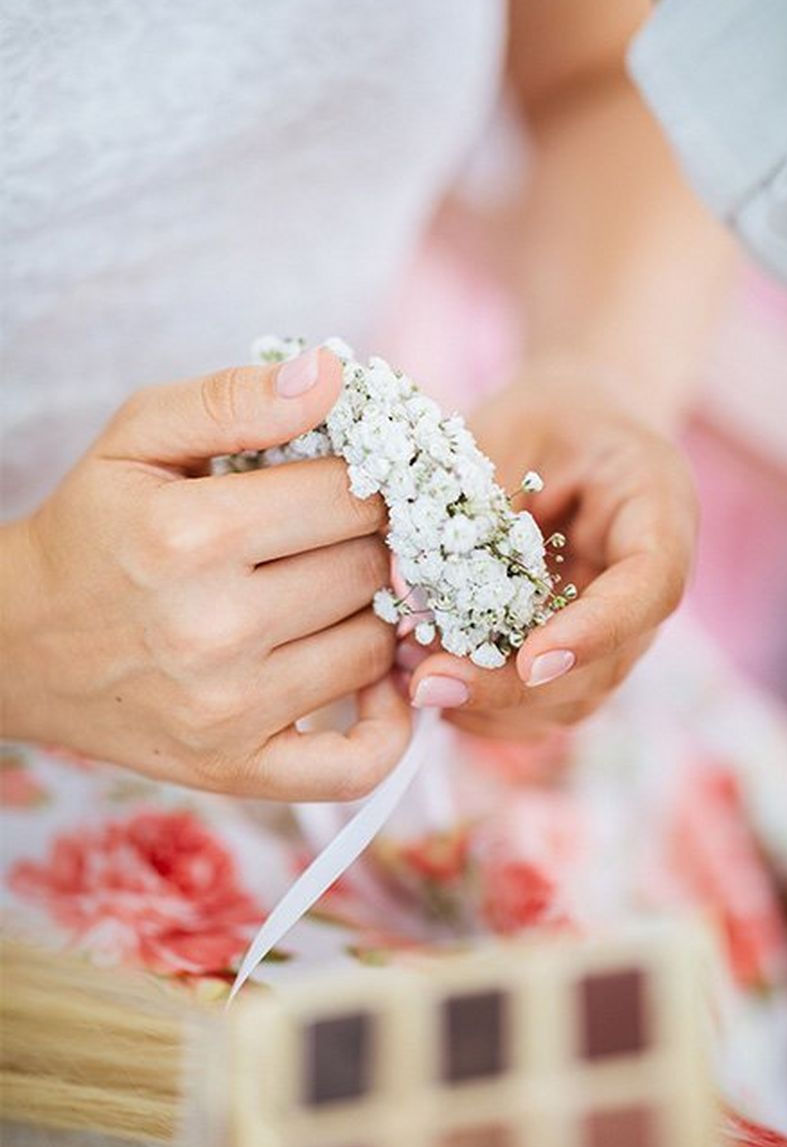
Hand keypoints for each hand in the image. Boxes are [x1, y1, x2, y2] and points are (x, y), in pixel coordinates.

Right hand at [1, 347, 410, 798]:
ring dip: (374, 616)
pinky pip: (362, 763)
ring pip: (377, 649)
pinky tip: (374, 679)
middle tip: (345, 535)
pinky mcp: (239, 770)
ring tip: (337, 592)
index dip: (369, 480)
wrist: (23, 644)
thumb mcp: (138, 436)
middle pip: (369, 570)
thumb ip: (234, 398)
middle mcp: (214, 630)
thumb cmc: (93, 529)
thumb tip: (333, 375)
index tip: (355, 481)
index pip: (352, 496)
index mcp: (192, 535)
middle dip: (371, 543)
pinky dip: (391, 722)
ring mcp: (230, 712)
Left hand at [401, 362, 696, 738]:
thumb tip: (404, 577)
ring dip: (491, 707)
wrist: (574, 430)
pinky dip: (482, 708)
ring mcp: (614, 633)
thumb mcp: (513, 428)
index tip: (530, 659)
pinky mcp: (574, 656)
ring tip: (413, 679)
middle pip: (603, 668)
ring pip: (568, 702)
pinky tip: (425, 682)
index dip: (594, 632)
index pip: (649, 588)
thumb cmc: (545, 419)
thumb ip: (478, 501)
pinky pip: (537, 706)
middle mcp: (646, 589)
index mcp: (659, 514)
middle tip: (428, 681)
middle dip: (512, 687)